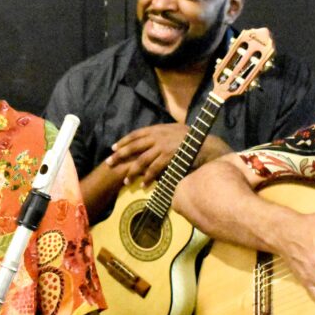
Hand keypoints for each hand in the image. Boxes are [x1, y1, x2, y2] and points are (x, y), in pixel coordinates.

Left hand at [108, 124, 229, 185]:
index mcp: (158, 129)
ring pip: (141, 160)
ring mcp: (162, 147)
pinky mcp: (168, 158)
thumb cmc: (192, 137)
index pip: (136, 134)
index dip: (123, 141)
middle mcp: (157, 137)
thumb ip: (162, 133)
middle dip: (120, 155)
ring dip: (132, 172)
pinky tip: (143, 185)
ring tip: (126, 181)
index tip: (113, 148)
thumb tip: (153, 137)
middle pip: (133, 147)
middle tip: (109, 163)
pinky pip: (153, 170)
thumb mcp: (175, 130)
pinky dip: (147, 178)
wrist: (205, 143)